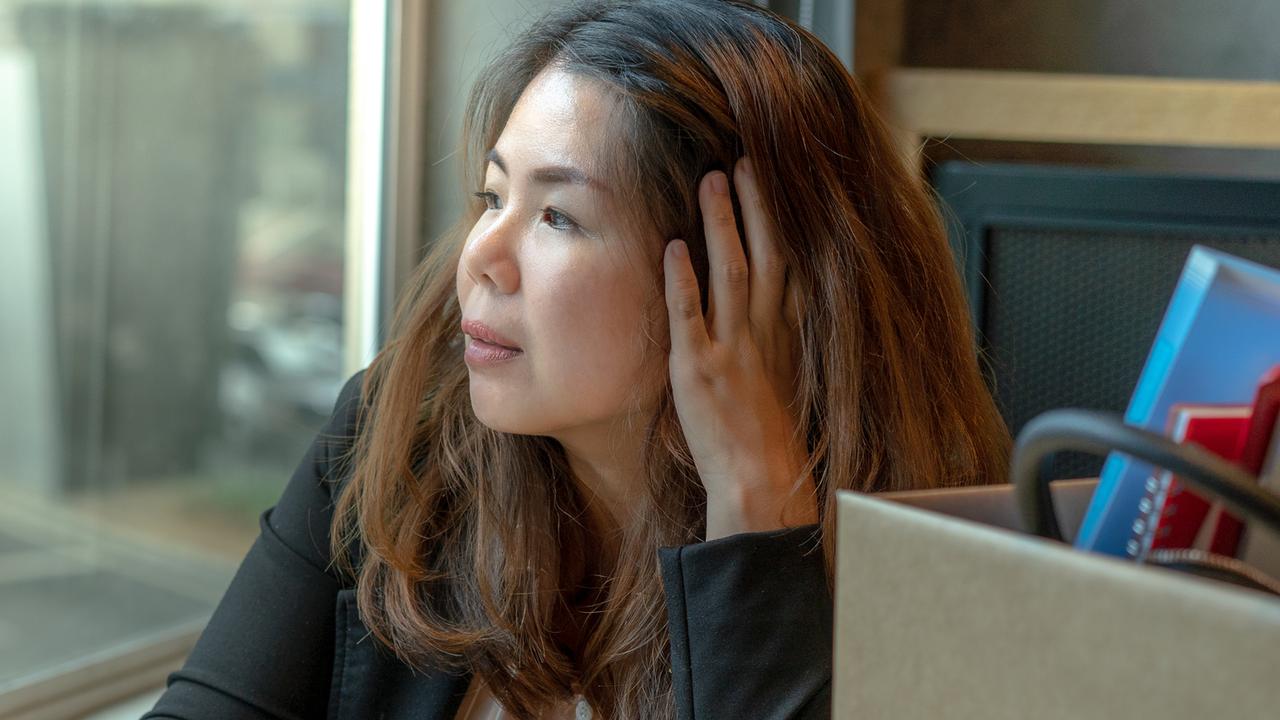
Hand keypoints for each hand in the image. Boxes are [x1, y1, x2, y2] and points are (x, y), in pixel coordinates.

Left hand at [662, 156, 816, 539]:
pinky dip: (683, 281)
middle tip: (745, 160)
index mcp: (784, 334)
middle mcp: (764, 333)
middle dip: (756, 206)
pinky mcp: (699, 370)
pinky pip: (690, 316)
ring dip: (723, 224)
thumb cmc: (768, 440)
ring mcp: (732, 348)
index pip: (787, 265)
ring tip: (714, 179)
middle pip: (766, 254)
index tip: (774, 183)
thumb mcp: (779, 381)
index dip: (779, 222)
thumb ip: (771, 341)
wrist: (763, 483)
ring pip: (732, 271)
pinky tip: (675, 247)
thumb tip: (764, 309)